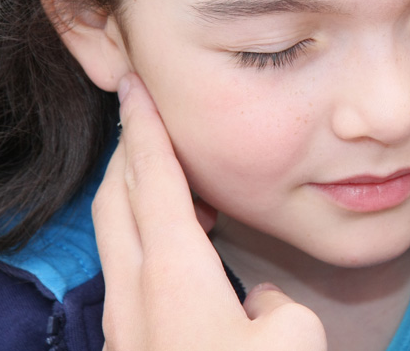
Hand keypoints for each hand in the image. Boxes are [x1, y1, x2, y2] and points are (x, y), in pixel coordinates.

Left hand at [93, 73, 326, 350]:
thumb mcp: (294, 336)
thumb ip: (276, 300)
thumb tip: (258, 299)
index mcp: (175, 275)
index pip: (153, 178)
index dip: (143, 124)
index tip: (133, 85)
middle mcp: (136, 293)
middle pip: (116, 200)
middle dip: (129, 150)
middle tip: (146, 119)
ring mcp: (125, 325)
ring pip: (117, 239)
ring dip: (137, 198)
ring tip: (179, 184)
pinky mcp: (130, 348)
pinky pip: (128, 274)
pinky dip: (146, 240)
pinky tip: (183, 255)